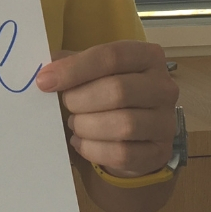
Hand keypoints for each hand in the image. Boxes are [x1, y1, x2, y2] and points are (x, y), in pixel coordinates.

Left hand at [35, 41, 178, 178]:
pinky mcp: (159, 152)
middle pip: (118, 91)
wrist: (130, 133)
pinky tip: (81, 142)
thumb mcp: (89, 71)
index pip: (111, 56)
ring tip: (75, 124)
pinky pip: (123, 154)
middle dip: (80, 100)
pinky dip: (93, 149)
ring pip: (123, 125)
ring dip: (87, 126)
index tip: (44, 81)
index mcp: (147, 56)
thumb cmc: (104, 92)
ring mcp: (165, 122)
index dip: (74, 69)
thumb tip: (45, 71)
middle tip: (66, 106)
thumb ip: (69, 64)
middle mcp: (164, 87)